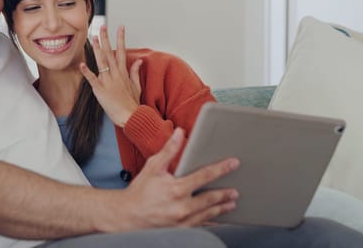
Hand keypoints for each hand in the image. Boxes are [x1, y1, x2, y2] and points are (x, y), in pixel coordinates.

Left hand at [80, 25, 142, 126]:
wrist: (131, 116)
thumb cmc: (132, 103)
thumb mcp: (136, 86)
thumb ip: (135, 72)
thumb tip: (139, 60)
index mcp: (123, 72)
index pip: (122, 51)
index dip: (121, 38)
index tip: (120, 27)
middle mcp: (116, 74)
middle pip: (110, 52)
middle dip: (106, 38)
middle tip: (102, 27)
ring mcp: (108, 81)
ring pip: (101, 62)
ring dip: (97, 49)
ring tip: (93, 38)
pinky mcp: (101, 90)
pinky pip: (92, 79)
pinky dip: (87, 72)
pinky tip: (81, 64)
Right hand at [114, 128, 239, 229]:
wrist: (127, 216)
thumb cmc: (140, 191)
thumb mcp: (153, 167)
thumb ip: (169, 150)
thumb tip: (180, 132)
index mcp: (176, 188)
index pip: (205, 176)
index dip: (221, 168)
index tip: (233, 163)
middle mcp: (182, 206)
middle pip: (211, 198)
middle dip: (225, 194)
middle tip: (236, 190)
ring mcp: (182, 221)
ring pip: (208, 214)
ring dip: (222, 208)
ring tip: (231, 203)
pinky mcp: (181, 230)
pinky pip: (201, 226)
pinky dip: (211, 222)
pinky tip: (218, 219)